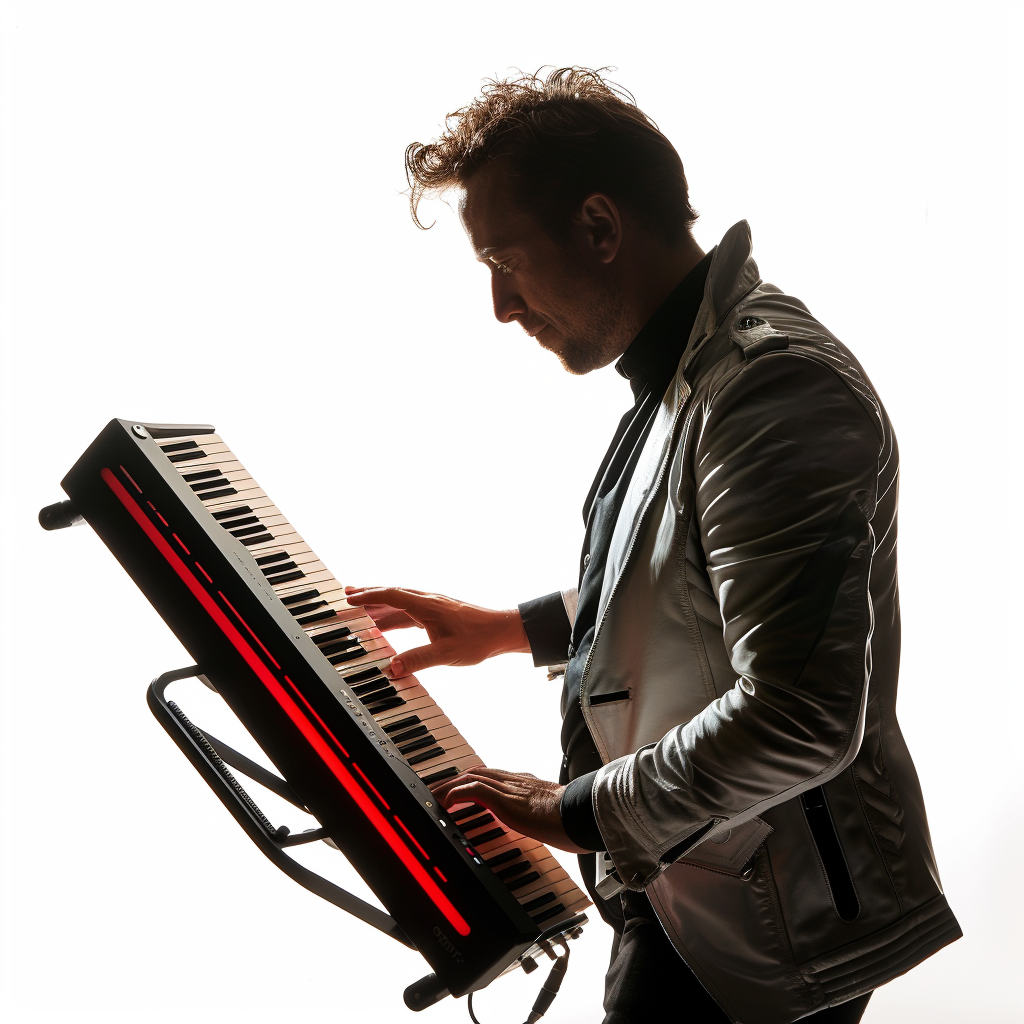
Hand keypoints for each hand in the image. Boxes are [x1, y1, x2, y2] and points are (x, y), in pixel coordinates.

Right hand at [344, 586, 529, 677]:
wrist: (502, 631)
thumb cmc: (479, 639)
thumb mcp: (446, 653)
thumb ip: (418, 660)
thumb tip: (392, 668)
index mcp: (427, 606)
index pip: (391, 596)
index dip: (369, 596)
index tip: (350, 598)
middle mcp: (428, 601)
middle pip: (392, 594)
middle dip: (369, 595)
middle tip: (347, 596)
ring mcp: (433, 606)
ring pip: (400, 602)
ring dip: (380, 604)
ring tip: (360, 608)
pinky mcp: (438, 613)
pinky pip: (409, 610)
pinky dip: (393, 614)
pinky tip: (387, 623)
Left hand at [429, 766, 588, 853]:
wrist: (580, 813)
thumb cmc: (573, 817)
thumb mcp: (553, 813)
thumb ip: (545, 813)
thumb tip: (547, 825)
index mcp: (526, 784)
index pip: (494, 774)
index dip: (474, 779)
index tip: (461, 787)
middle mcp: (515, 781)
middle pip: (477, 772)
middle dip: (455, 780)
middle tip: (438, 790)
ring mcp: (509, 788)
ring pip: (470, 777)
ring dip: (449, 786)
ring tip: (435, 797)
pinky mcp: (504, 799)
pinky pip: (473, 790)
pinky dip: (456, 794)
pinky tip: (446, 803)